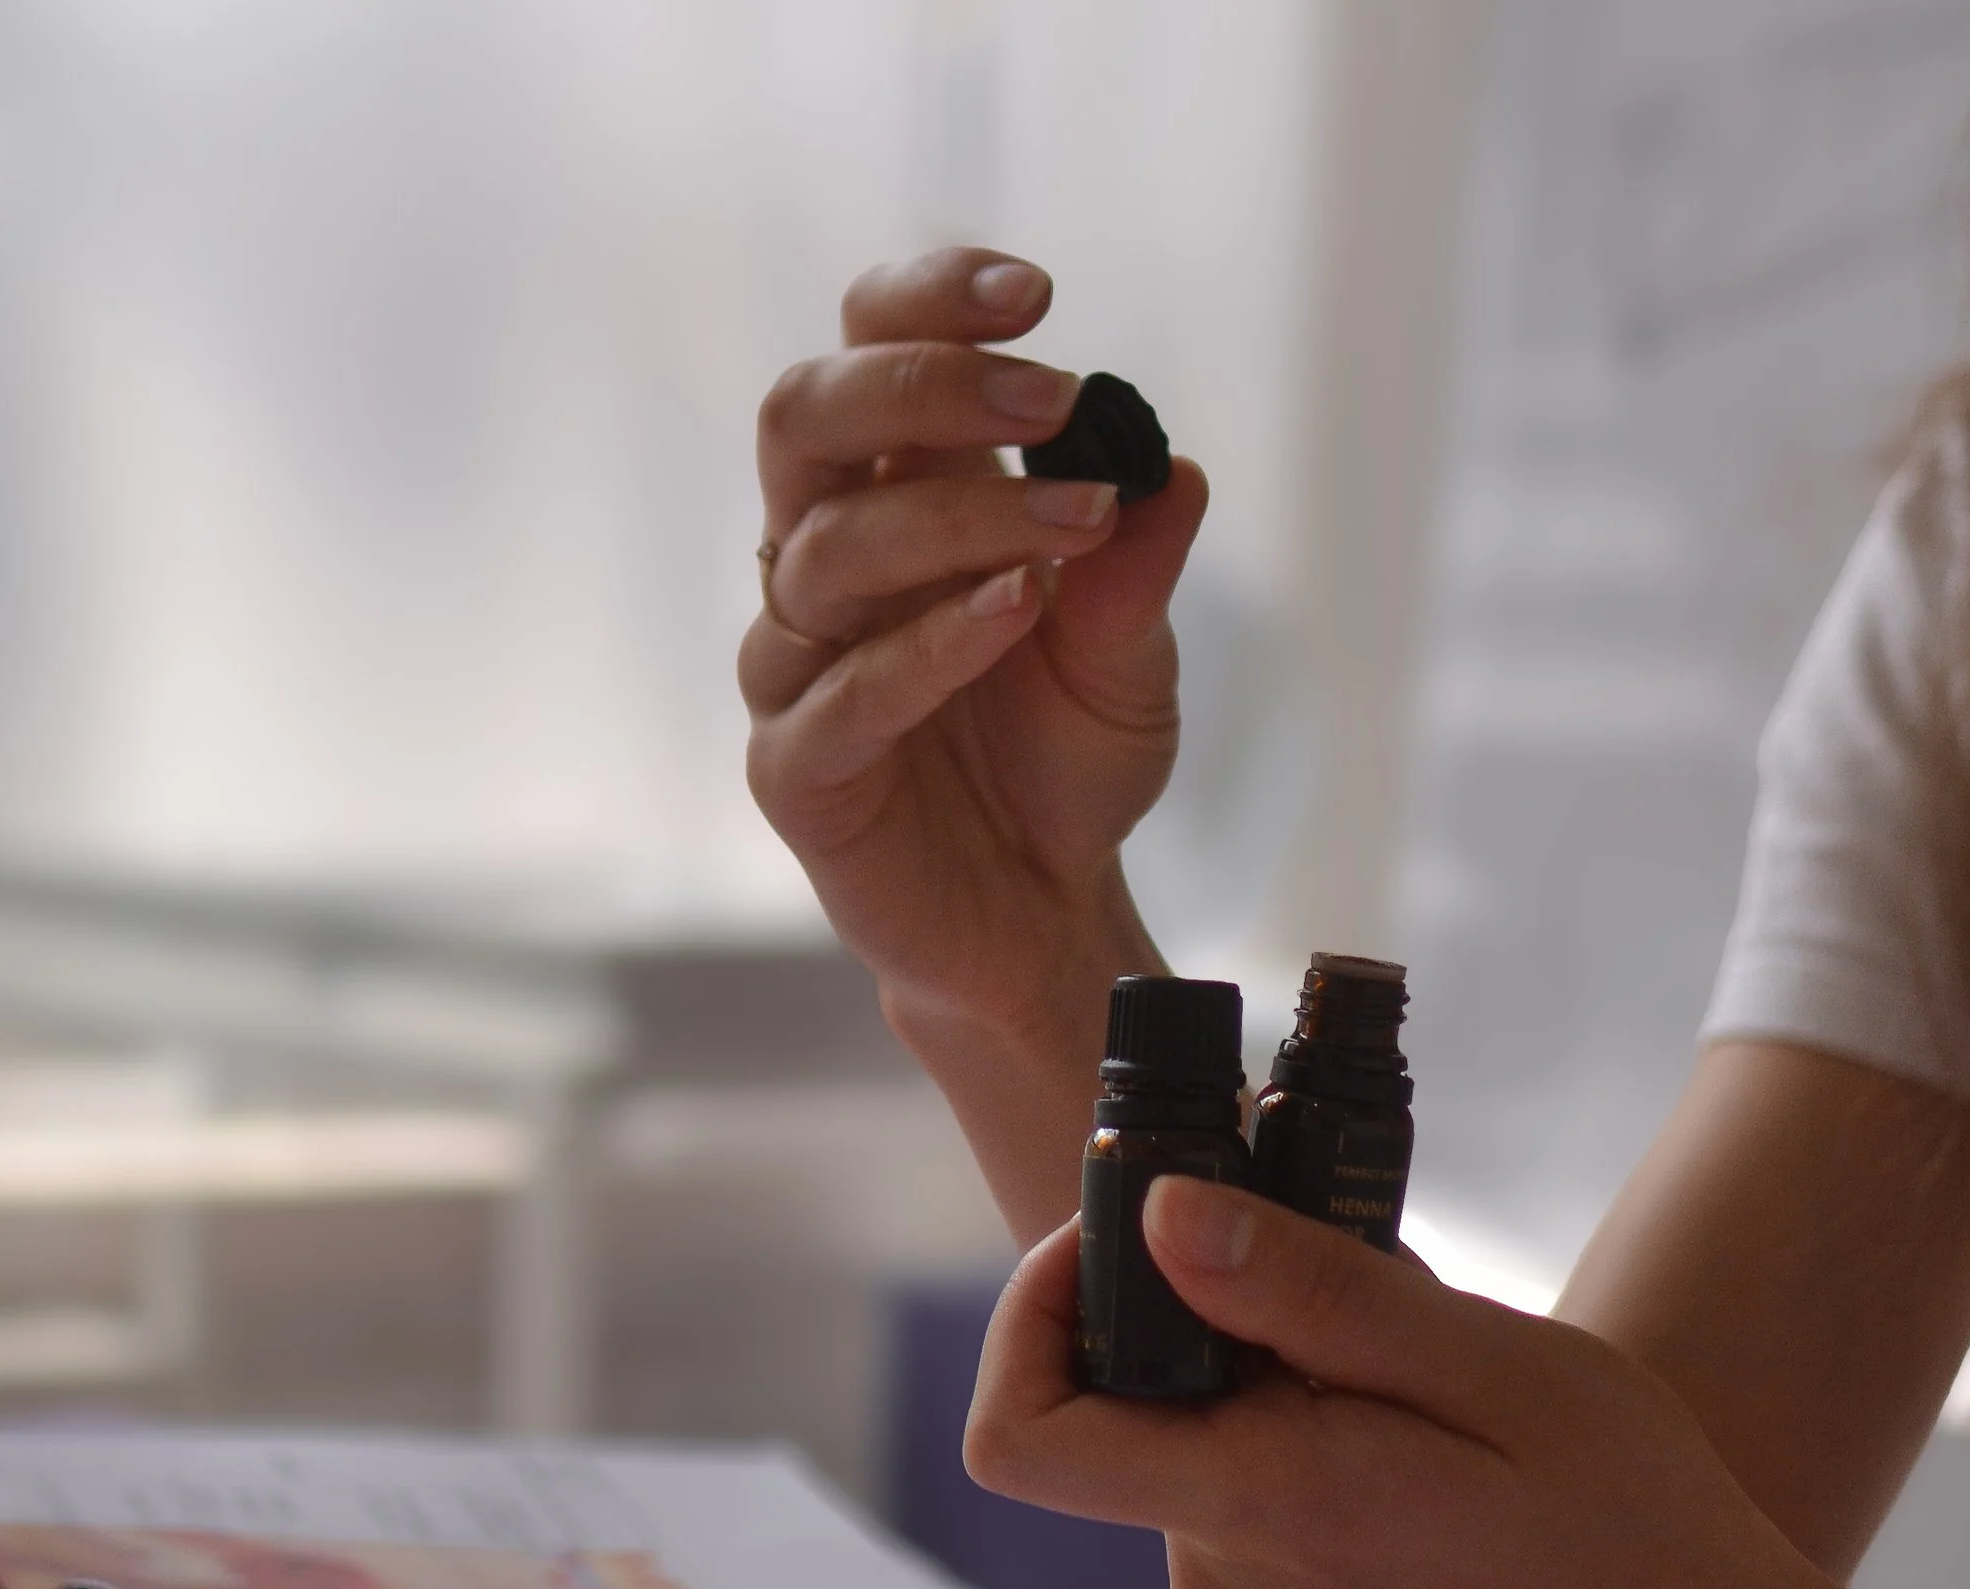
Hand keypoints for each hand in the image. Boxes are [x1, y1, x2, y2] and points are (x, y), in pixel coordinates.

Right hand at [743, 248, 1208, 1035]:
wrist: (1042, 913)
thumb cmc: (1067, 763)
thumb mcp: (1134, 659)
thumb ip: (1137, 568)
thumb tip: (1172, 469)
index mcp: (900, 498)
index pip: (867, 350)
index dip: (928, 303)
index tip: (1036, 294)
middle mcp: (829, 562)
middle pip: (805, 416)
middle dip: (921, 381)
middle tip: (1052, 395)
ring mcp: (799, 664)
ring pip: (826, 549)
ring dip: (961, 518)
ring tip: (1079, 527)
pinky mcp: (797, 769)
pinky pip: (835, 693)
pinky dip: (929, 643)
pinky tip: (1017, 611)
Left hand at [964, 1181, 1869, 1588]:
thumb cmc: (1626, 1517)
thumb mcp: (1490, 1364)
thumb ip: (1311, 1289)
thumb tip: (1159, 1217)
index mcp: (1262, 1510)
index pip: (1021, 1433)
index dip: (1035, 1312)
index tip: (1129, 1231)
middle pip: (1122, 1410)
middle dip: (1210, 1317)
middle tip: (1349, 1287)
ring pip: (1185, 1446)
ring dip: (1262, 1380)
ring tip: (1404, 1379)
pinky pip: (1231, 1507)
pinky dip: (1288, 1445)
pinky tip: (1402, 1444)